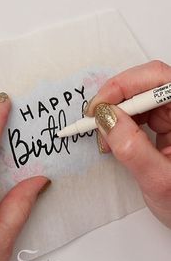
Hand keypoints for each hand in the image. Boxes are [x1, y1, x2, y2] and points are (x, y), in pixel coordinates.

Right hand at [84, 60, 170, 227]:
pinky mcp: (166, 124)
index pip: (159, 79)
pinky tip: (115, 136)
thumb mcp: (159, 180)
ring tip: (105, 134)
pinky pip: (138, 113)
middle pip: (146, 84)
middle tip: (96, 118)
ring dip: (116, 113)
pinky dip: (120, 122)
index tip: (99, 106)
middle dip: (116, 100)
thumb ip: (132, 149)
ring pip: (139, 98)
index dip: (124, 86)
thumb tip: (106, 118)